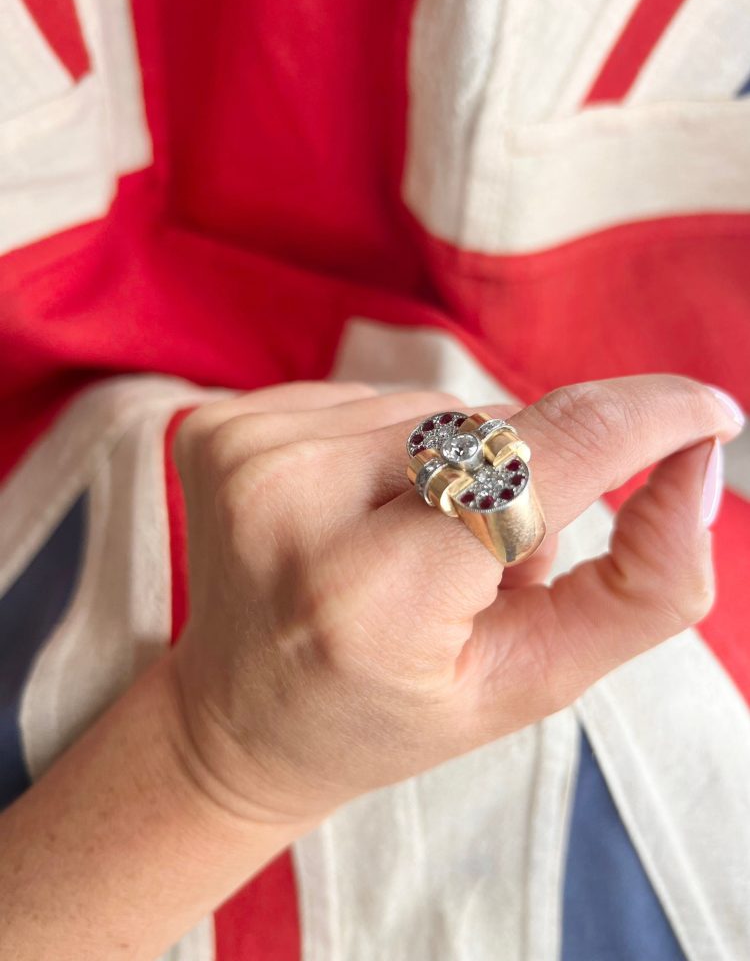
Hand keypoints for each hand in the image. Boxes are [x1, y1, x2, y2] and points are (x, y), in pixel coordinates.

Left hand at [170, 376, 742, 825]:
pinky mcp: (220, 423)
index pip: (537, 464)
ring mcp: (246, 453)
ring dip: (451, 470)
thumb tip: (698, 461)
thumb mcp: (528, 684)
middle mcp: (292, 504)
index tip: (708, 412)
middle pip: (489, 432)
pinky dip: (389, 452)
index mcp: (372, 597)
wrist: (235, 720)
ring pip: (430, 410)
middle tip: (471, 571)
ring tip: (405, 549)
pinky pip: (366, 400)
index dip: (643, 421)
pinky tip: (352, 516)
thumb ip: (638, 588)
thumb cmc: (387, 715)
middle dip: (518, 486)